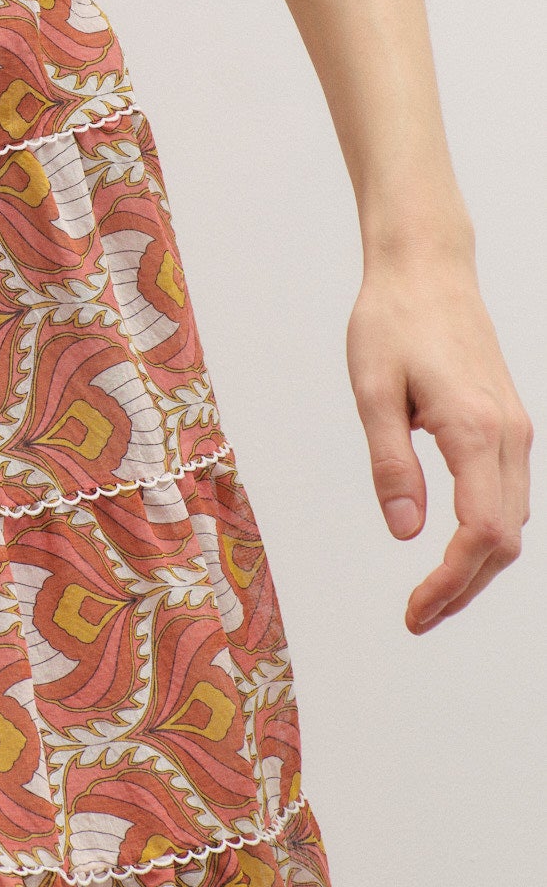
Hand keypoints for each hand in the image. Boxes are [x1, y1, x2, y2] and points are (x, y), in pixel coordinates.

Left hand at [347, 248, 531, 631]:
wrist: (427, 269)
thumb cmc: (392, 321)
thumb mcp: (372, 391)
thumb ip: (390, 463)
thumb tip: (405, 532)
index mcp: (473, 429)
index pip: (481, 533)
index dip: (451, 583)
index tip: (414, 610)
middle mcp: (508, 435)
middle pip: (505, 540)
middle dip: (465, 588)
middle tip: (418, 616)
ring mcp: (515, 430)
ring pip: (513, 521)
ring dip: (478, 566)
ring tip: (432, 594)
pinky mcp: (509, 424)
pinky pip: (509, 495)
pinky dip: (487, 533)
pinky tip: (454, 549)